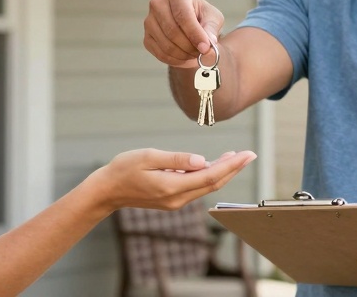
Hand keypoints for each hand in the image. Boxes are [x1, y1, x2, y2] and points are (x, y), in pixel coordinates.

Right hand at [91, 148, 255, 211]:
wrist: (107, 191)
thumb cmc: (124, 169)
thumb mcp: (148, 157)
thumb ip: (177, 159)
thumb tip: (203, 161)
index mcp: (172, 187)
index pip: (210, 176)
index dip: (231, 165)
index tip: (247, 155)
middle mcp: (177, 198)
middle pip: (213, 184)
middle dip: (233, 169)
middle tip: (249, 155)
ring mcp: (175, 202)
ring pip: (206, 187)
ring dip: (222, 172)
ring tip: (235, 157)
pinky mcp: (171, 200)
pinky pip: (196, 188)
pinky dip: (208, 176)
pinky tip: (214, 165)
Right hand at [144, 0, 224, 67]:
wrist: (190, 24)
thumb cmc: (202, 17)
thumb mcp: (213, 18)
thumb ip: (211, 30)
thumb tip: (208, 46)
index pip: (183, 15)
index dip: (195, 34)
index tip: (205, 48)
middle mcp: (158, 3)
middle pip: (172, 31)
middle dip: (190, 47)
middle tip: (202, 53)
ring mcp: (149, 21)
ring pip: (166, 45)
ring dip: (184, 54)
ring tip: (195, 53)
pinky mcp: (146, 37)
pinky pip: (160, 54)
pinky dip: (175, 60)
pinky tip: (185, 56)